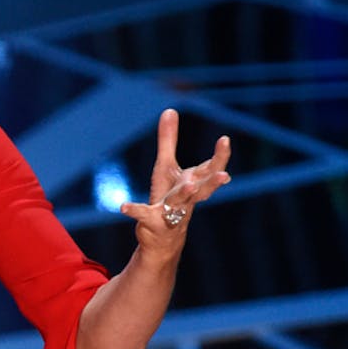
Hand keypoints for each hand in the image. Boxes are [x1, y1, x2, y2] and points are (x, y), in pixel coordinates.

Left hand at [119, 109, 230, 243]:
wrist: (163, 239)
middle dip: (213, 180)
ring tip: (188, 185)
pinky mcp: (153, 223)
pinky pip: (143, 215)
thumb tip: (170, 109)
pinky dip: (134, 210)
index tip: (224, 140)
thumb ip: (168, 140)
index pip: (210, 169)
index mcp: (193, 183)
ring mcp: (172, 212)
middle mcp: (187, 198)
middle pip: (203, 189)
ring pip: (180, 202)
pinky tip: (123, 206)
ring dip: (185, 194)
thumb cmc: (168, 198)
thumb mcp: (166, 167)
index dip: (219, 157)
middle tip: (224, 174)